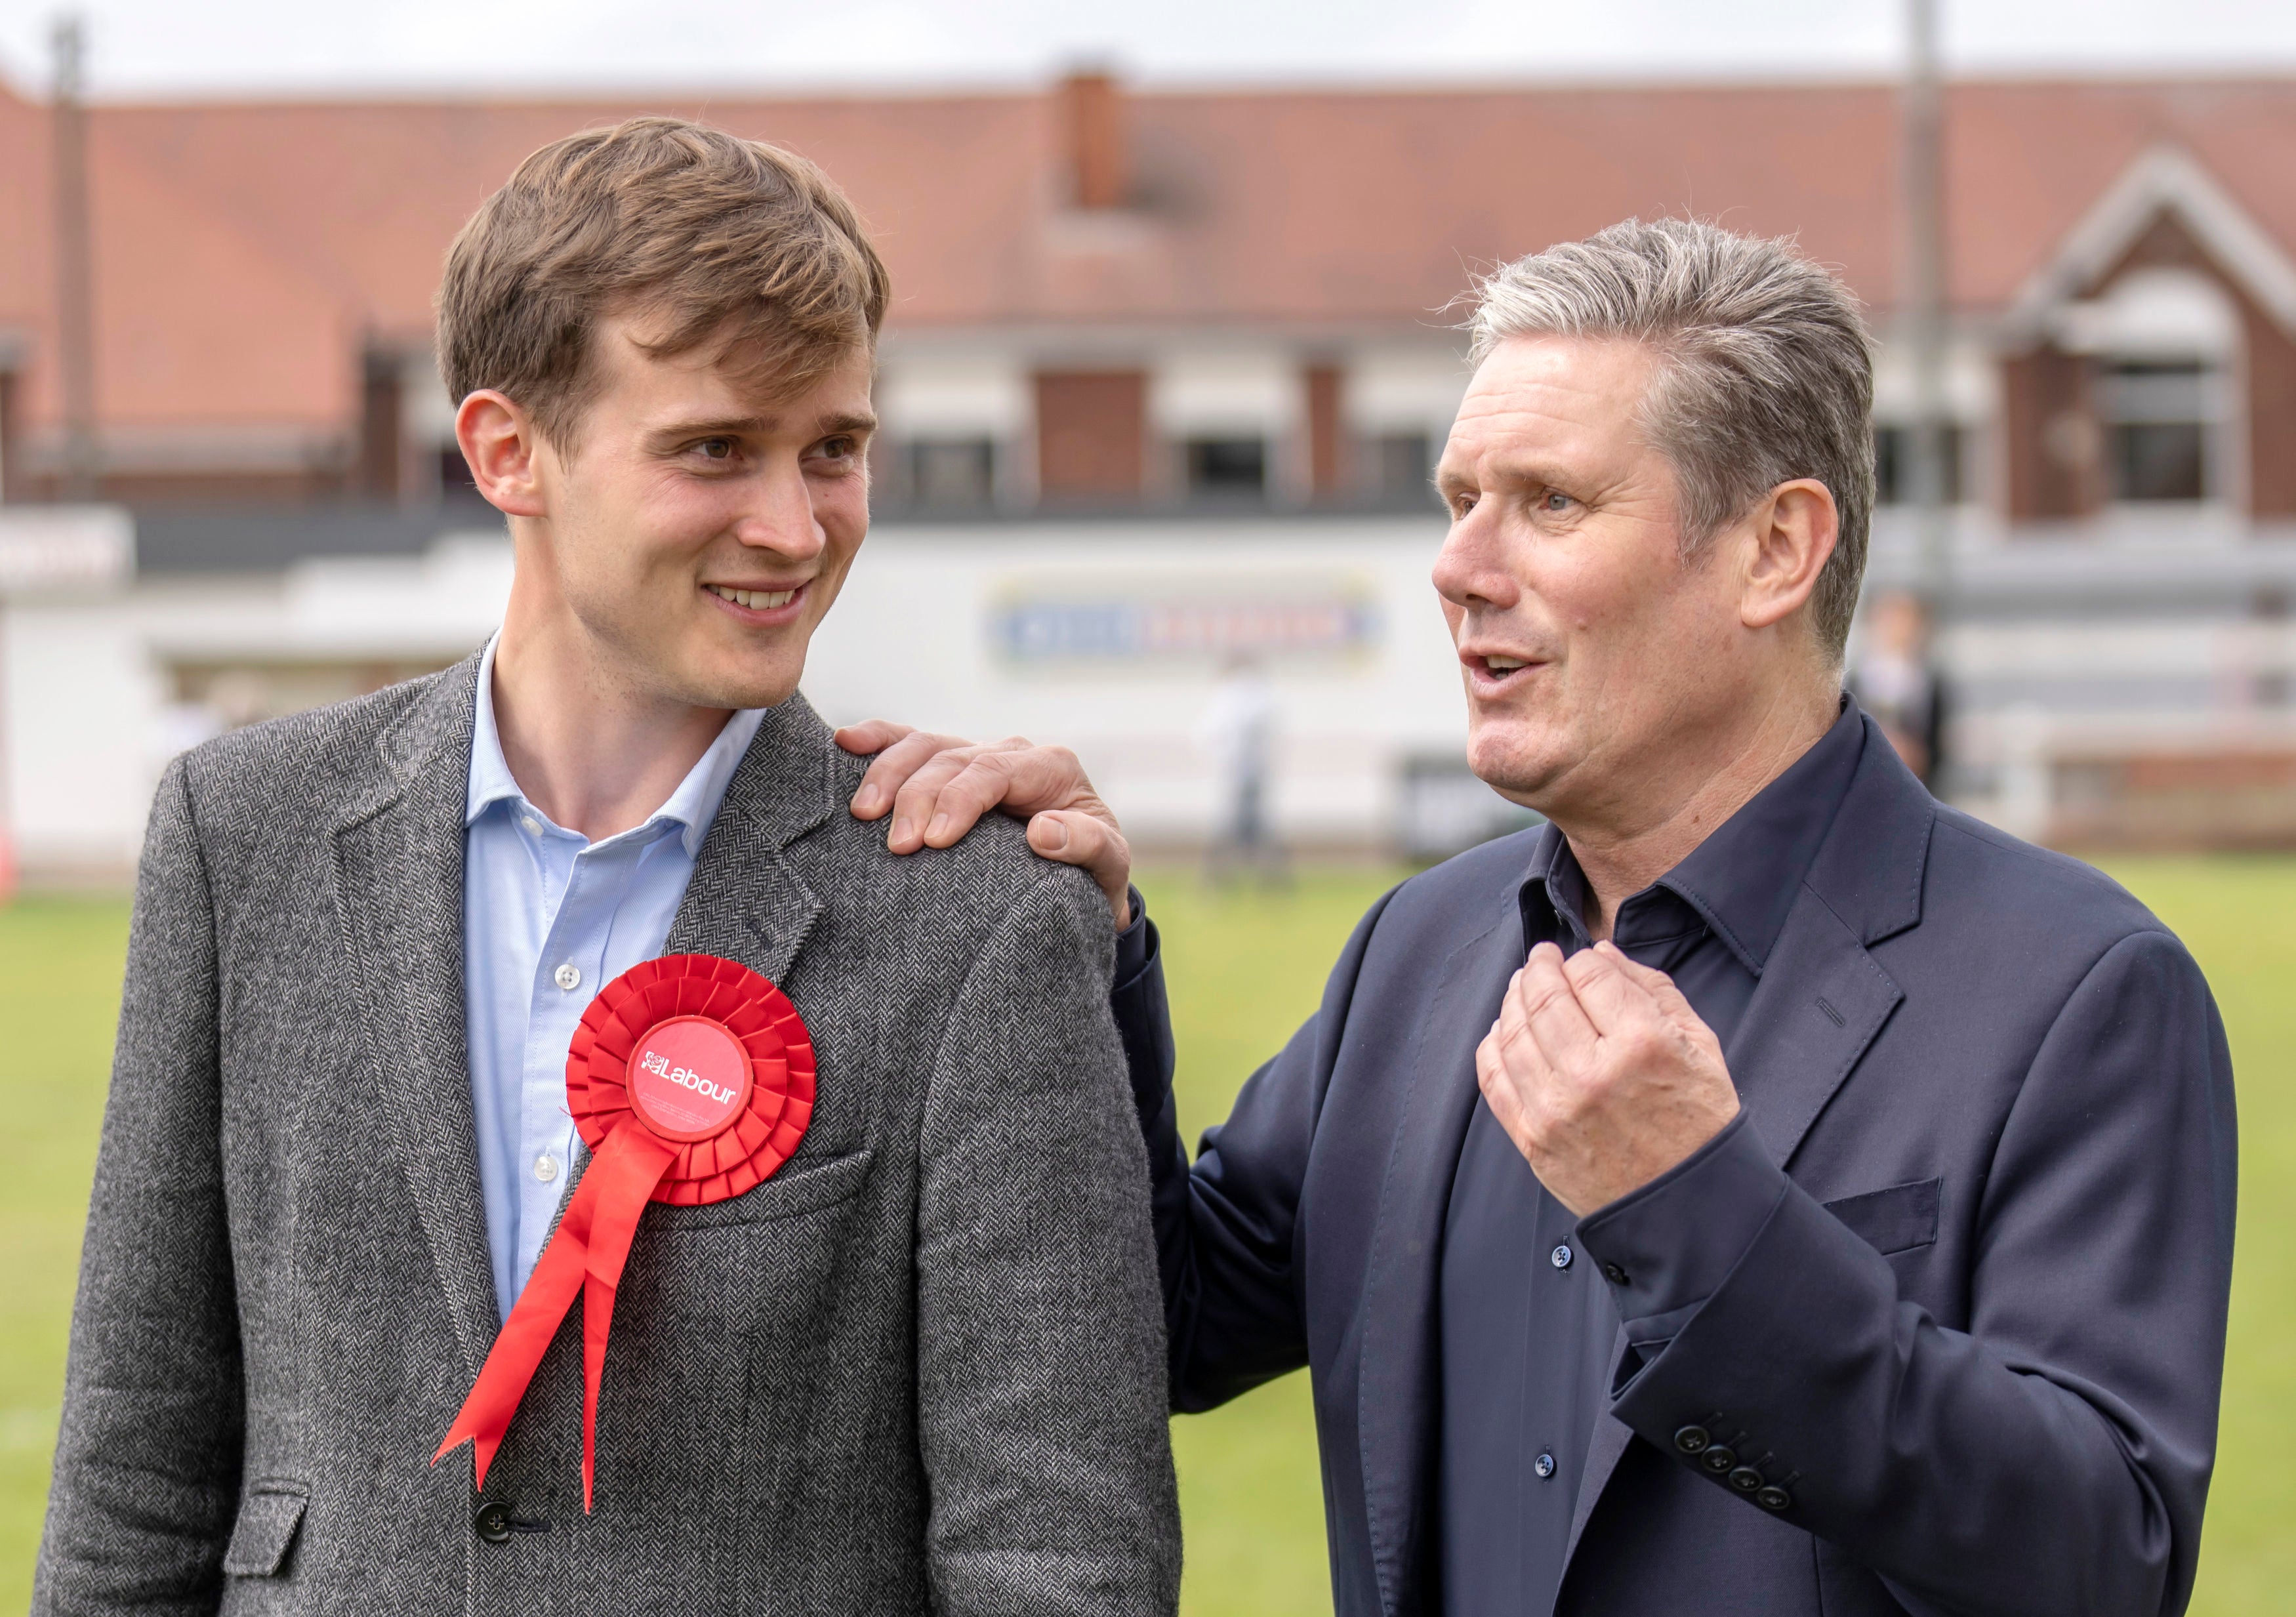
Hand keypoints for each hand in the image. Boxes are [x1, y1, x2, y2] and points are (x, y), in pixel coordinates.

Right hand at [834, 720, 1132, 928]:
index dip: (959, 800)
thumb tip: (1043, 831)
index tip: (935, 842)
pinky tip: (845, 742)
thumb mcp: (1109, 864)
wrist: (1083, 878)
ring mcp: (976, 755)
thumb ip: (1087, 845)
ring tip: (863, 813)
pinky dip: (879, 739)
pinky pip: (910, 742)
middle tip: (898, 846)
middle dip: (917, 797)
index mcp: (1050, 766)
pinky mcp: (950, 768)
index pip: (993, 771)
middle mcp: (1011, 752)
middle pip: (951, 758)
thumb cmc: (1094, 873)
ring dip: (888, 774)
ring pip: (924, 746)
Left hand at [1474, 941, 1739, 1217]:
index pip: (1589, 973)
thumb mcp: (1699, 1045)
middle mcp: (1592, 1073)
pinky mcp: (1532, 1139)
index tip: (1581, 961)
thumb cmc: (1699, 1123)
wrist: (1687, 1207)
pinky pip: (1493, 1077)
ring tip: (1522, 989)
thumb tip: (1600, 953)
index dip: (1583, 960)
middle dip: (1538, 968)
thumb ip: (1652, 989)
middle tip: (1541, 960)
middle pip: (1543, 995)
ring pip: (1512, 1031)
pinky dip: (1493, 1045)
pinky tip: (1504, 1031)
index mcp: (1642, 1044)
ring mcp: (1555, 1109)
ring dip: (1512, 1000)